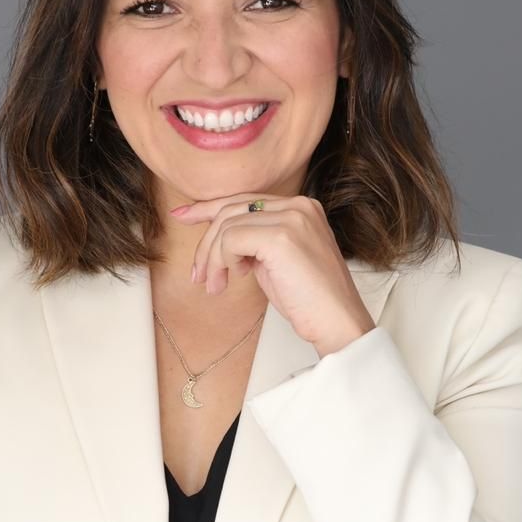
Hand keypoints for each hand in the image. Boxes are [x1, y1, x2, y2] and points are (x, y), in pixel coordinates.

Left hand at [170, 193, 374, 356]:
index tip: (183, 216)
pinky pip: (231, 239)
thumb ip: (256, 243)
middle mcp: (298, 205)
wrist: (337, 322)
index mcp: (302, 207)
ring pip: (227, 225)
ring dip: (213, 259)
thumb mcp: (278, 261)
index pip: (245, 200)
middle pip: (232, 209)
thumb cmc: (310, 300)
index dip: (209, 208)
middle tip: (198, 274)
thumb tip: (223, 242)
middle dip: (206, 241)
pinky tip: (234, 279)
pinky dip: (223, 261)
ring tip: (215, 285)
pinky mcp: (281, 236)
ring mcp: (291, 218)